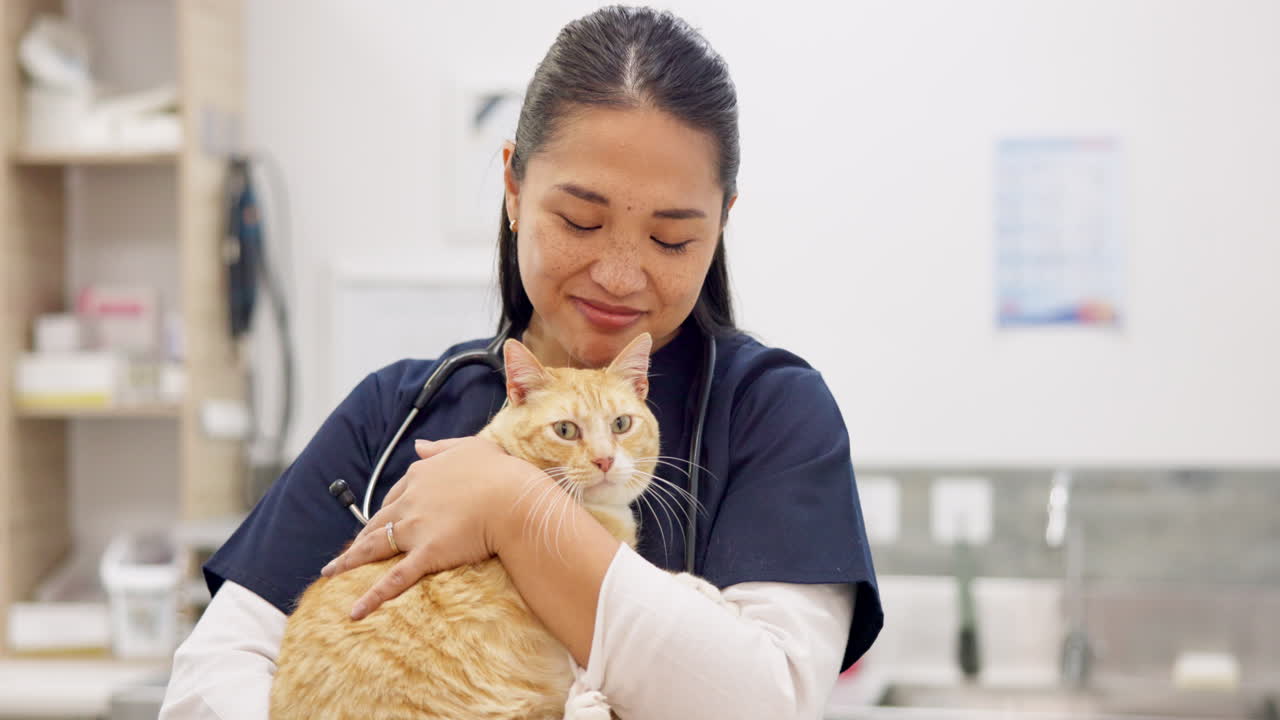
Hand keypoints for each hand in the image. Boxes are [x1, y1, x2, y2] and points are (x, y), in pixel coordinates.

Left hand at [320, 435, 540, 619]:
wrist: (515, 498)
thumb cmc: (500, 472)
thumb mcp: (470, 447)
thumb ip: (441, 446)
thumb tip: (418, 445)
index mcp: (421, 474)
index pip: (396, 493)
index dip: (388, 509)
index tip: (381, 521)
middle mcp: (411, 500)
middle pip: (378, 521)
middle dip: (359, 536)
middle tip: (345, 550)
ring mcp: (416, 528)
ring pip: (374, 546)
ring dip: (349, 561)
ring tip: (330, 573)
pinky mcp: (426, 554)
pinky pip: (394, 580)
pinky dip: (372, 597)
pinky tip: (355, 612)